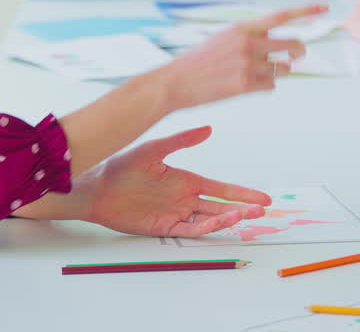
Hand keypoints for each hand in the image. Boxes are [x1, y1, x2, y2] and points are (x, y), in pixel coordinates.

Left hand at [78, 126, 271, 236]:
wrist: (97, 187)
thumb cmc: (122, 166)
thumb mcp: (154, 149)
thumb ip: (181, 141)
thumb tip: (208, 129)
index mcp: (186, 180)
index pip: (221, 188)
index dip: (242, 193)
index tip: (262, 198)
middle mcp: (184, 198)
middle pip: (221, 206)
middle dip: (243, 208)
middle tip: (262, 211)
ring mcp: (175, 213)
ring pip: (208, 219)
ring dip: (228, 218)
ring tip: (245, 216)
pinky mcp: (163, 226)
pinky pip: (189, 230)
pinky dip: (206, 228)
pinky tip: (219, 222)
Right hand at [160, 3, 326, 109]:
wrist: (175, 82)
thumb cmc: (197, 61)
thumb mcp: (222, 38)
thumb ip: (248, 36)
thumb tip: (273, 42)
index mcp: (242, 27)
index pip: (281, 15)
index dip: (305, 11)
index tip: (324, 8)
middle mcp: (248, 43)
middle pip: (292, 44)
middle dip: (299, 51)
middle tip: (298, 55)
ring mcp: (248, 64)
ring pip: (284, 68)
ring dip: (278, 71)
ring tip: (259, 72)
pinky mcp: (246, 85)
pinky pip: (271, 85)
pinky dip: (264, 85)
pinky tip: (246, 84)